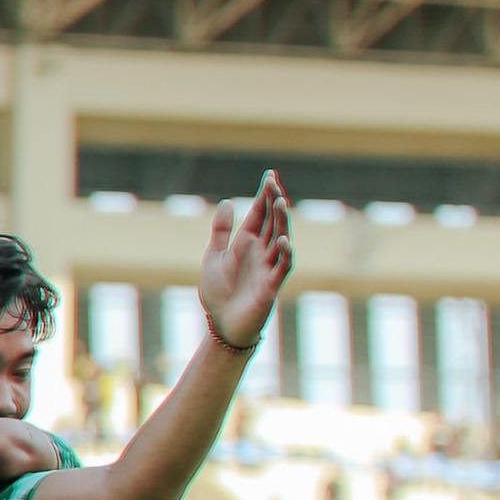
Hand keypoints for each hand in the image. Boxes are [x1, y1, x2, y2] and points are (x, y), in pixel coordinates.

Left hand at [197, 171, 293, 347]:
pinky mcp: (271, 286)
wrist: (221, 324)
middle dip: (274, 202)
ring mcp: (269, 268)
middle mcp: (261, 252)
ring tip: (280, 202)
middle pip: (273, 222)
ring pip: (281, 240)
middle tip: (274, 182)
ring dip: (282, 222)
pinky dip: (285, 254)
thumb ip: (221, 231)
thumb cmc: (219, 293)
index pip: (260, 214)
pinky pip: (282, 267)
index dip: (265, 195)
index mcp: (247, 243)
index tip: (269, 175)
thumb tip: (229, 202)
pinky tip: (284, 240)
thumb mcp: (214, 257)